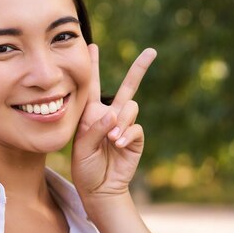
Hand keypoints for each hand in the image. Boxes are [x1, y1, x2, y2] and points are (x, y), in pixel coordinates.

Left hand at [71, 44, 155, 200]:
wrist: (99, 187)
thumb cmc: (85, 165)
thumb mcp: (82, 146)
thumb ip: (95, 128)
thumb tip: (115, 114)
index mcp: (92, 112)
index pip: (92, 85)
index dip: (94, 65)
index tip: (92, 45)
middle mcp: (110, 114)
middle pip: (128, 87)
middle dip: (139, 69)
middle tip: (151, 51)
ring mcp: (125, 125)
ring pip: (130, 107)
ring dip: (120, 122)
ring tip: (111, 139)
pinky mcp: (135, 138)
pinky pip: (135, 127)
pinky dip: (126, 134)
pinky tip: (118, 144)